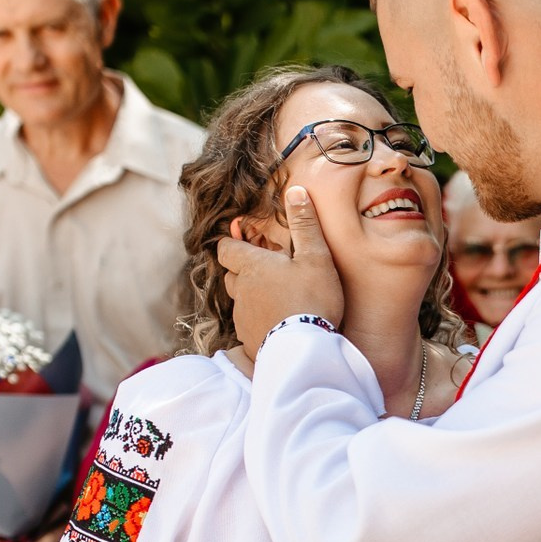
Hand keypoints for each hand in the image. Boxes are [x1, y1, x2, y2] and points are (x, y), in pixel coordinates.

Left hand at [213, 185, 343, 356]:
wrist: (305, 350)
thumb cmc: (312, 299)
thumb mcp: (315, 257)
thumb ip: (305, 224)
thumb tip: (295, 191)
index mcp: (251, 266)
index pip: (225, 248)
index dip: (233, 243)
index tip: (249, 242)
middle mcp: (240, 290)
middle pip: (231, 274)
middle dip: (246, 269)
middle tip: (272, 268)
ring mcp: (242, 317)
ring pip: (240, 299)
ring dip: (253, 295)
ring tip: (279, 296)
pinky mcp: (248, 339)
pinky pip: (248, 323)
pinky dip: (259, 318)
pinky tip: (279, 321)